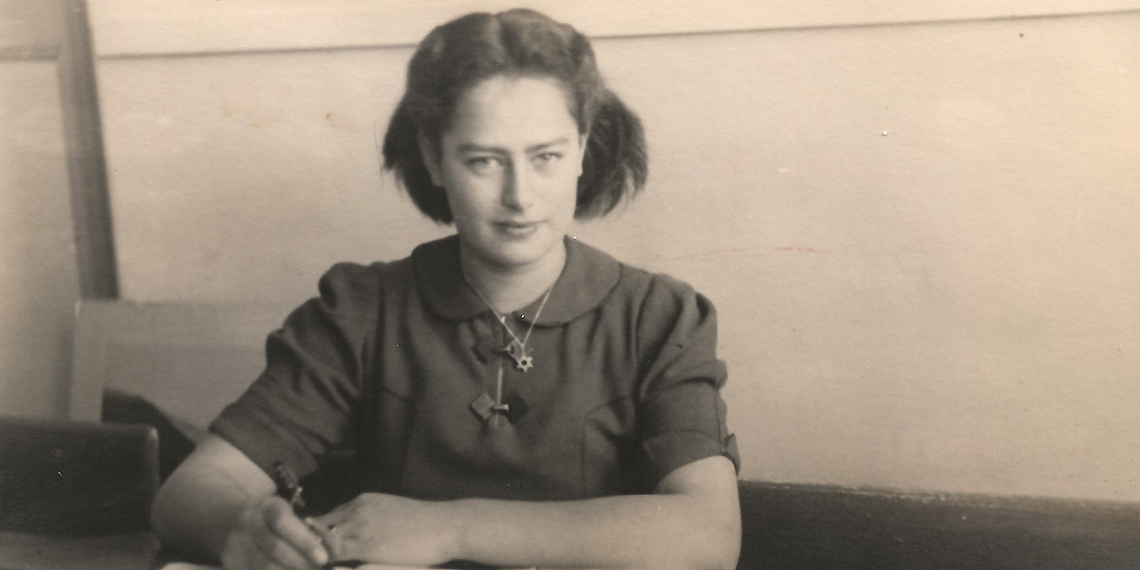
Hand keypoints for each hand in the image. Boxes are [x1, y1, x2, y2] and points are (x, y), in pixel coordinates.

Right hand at [220, 495, 329, 569]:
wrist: (242, 525)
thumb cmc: (281, 521)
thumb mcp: (294, 515)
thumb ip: (311, 530)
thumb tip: (333, 551)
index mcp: (267, 507)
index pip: (283, 522)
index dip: (305, 542)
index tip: (324, 558)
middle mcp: (248, 524)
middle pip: (274, 549)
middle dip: (301, 564)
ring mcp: (236, 546)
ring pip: (264, 566)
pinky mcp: (232, 564)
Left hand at [314, 492, 456, 566]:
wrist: (447, 526)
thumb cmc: (426, 523)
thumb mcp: (392, 513)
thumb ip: (371, 519)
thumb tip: (360, 534)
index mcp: (363, 500)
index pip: (328, 518)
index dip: (321, 536)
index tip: (320, 552)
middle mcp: (356, 509)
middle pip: (320, 528)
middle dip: (315, 546)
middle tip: (315, 562)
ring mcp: (359, 526)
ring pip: (322, 543)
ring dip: (318, 556)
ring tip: (320, 566)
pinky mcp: (365, 546)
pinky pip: (333, 556)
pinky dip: (328, 563)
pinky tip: (333, 569)